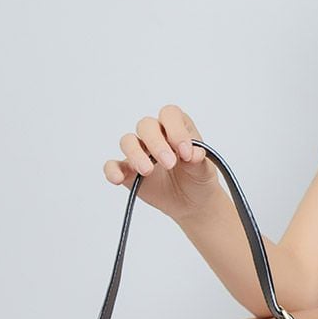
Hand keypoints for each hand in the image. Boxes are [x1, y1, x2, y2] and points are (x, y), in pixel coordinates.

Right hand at [104, 104, 219, 221]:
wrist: (192, 203)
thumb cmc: (199, 178)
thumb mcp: (205, 170)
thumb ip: (199, 160)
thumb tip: (194, 154)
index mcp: (176, 127)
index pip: (169, 115)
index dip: (176, 130)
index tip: (186, 152)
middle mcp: (155, 135)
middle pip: (145, 126)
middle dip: (156, 143)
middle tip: (170, 163)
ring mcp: (140, 152)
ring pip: (128, 141)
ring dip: (136, 154)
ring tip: (147, 172)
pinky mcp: (128, 171)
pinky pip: (113, 165)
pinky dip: (112, 170)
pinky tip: (118, 178)